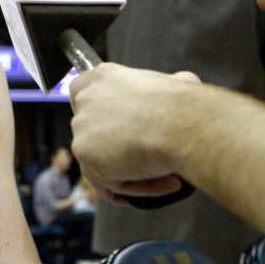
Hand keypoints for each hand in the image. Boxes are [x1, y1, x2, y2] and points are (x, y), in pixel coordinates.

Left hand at [69, 63, 195, 204]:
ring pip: (101, 159)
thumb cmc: (184, 104)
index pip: (80, 89)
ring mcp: (82, 125)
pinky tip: (167, 184)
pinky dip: (138, 187)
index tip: (109, 125)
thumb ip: (169, 85)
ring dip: (132, 173)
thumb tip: (183, 83)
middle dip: (115, 149)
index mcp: (105, 76)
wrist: (180, 125)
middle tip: (147, 159)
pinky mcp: (84, 153)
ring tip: (167, 177)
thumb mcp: (178, 83)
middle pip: (90, 129)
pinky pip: (110, 180)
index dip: (92, 109)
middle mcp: (87, 98)